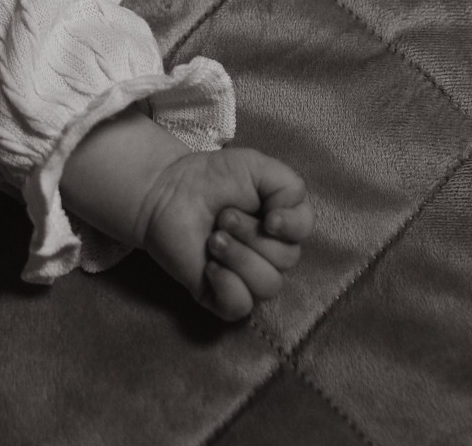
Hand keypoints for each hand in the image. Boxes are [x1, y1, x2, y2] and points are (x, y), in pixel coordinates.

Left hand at [136, 145, 312, 321]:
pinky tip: (210, 267)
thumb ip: (288, 185)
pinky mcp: (220, 296)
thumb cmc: (212, 178)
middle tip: (224, 217)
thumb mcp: (257, 166)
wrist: (168, 192)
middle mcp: (269, 252)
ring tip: (214, 239)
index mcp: (281, 222)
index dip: (291, 227)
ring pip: (267, 285)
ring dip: (239, 258)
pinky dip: (227, 285)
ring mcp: (246, 277)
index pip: (304, 231)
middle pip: (286, 260)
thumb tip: (287, 220)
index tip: (269, 216)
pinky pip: (241, 306)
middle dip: (252, 235)